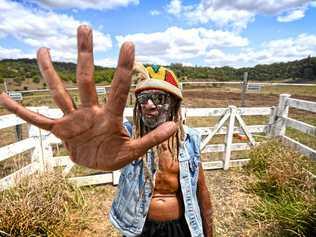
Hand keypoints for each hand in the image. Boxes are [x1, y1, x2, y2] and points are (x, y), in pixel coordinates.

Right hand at [0, 25, 176, 170]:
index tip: (128, 44)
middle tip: (85, 28)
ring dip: (50, 72)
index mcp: (109, 116)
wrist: (98, 164)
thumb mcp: (134, 152)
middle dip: (85, 55)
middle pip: (85, 79)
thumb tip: (175, 126)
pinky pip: (37, 119)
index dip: (123, 68)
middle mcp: (89, 111)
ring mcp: (72, 119)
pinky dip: (21, 111)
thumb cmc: (115, 155)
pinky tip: (4, 98)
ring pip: (59, 92)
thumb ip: (151, 140)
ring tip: (43, 49)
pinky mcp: (59, 130)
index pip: (117, 88)